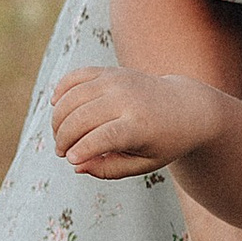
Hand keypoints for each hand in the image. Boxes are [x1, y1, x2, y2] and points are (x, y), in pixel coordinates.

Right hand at [52, 65, 239, 183]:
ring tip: (60, 137)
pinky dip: (62, 89)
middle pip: (82, 117)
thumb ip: (110, 169)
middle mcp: (127, 98)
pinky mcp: (110, 71)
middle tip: (61, 153)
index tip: (70, 160)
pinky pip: (76, 76)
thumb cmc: (164, 142)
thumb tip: (76, 166)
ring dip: (58, 119)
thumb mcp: (144, 164)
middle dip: (63, 137)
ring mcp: (117, 81)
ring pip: (73, 97)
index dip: (82, 149)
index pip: (104, 136)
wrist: (186, 106)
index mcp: (140, 125)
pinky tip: (56, 105)